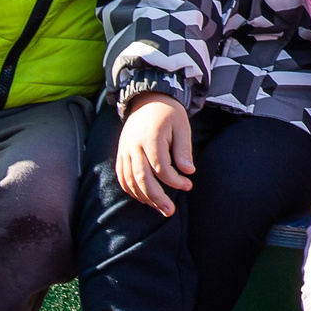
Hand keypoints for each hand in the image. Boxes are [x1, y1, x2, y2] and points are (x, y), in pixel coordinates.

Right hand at [117, 92, 194, 216]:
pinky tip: (144, 199)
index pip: (160, 167)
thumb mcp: (182, 127)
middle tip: (170, 211)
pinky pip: (122, 177)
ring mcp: (124, 150)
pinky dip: (131, 190)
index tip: (188, 184)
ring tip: (160, 208)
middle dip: (157, 197)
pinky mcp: (121, 153)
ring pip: (130, 181)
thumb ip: (183, 150)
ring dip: (144, 198)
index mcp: (150, 137)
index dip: (174, 180)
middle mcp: (133, 145)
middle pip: (142, 178)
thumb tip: (189, 171)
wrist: (147, 99)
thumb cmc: (169, 114)